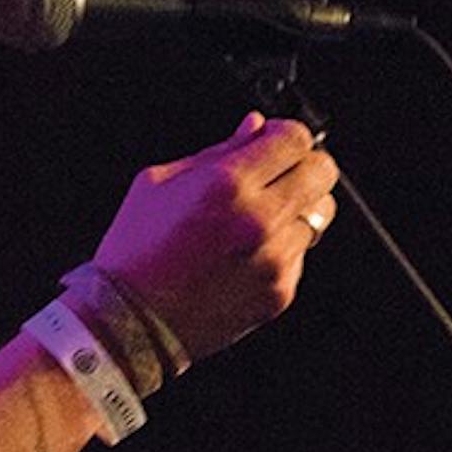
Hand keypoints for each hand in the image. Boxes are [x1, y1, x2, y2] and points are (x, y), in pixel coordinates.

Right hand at [92, 112, 338, 361]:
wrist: (128, 323)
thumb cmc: (134, 254)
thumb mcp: (158, 183)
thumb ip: (217, 151)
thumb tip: (255, 128)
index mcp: (227, 184)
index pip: (297, 139)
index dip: (286, 135)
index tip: (274, 142)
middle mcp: (259, 220)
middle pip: (323, 173)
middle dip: (303, 167)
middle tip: (279, 175)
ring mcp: (275, 259)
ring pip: (318, 215)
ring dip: (295, 210)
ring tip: (258, 221)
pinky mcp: (280, 292)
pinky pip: (301, 255)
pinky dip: (283, 248)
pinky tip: (246, 255)